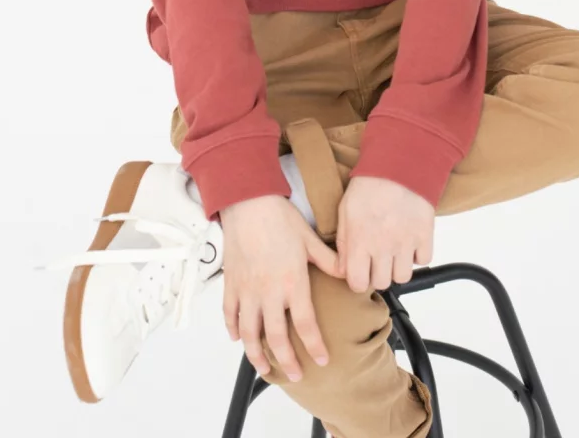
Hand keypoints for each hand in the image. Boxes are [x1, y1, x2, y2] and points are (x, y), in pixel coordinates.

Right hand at [220, 194, 346, 381]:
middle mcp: (269, 292)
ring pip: (249, 333)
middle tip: (295, 376)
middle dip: (287, 361)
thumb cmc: (280, 218)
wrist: (248, 201)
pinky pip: (229, 313)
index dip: (314, 345)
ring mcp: (247, 290)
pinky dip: (232, 329)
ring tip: (265, 368)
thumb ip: (329, 261)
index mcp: (292, 282)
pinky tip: (236, 338)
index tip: (322, 360)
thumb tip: (349, 274)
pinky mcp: (231, 283)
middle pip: (276, 337)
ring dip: (256, 354)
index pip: (306, 324)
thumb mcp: (309, 238)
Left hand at [335, 175, 434, 293]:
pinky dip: (417, 255)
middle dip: (378, 274)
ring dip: (398, 267)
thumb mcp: (345, 210)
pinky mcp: (425, 235)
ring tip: (394, 251)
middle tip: (378, 259)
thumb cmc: (369, 184)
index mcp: (360, 240)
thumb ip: (343, 243)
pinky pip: (423, 260)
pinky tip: (409, 241)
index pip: (358, 283)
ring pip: (403, 277)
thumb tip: (344, 269)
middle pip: (382, 283)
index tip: (360, 271)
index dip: (358, 280)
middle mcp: (383, 246)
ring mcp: (406, 242)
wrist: (399, 164)